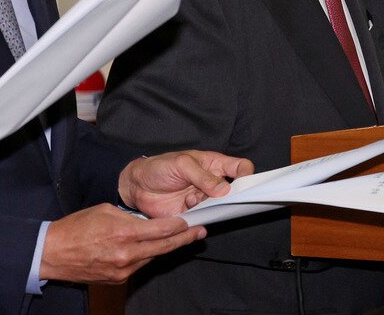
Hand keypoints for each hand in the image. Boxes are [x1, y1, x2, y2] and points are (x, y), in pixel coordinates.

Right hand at [40, 205, 205, 283]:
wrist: (53, 252)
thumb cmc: (76, 228)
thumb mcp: (105, 211)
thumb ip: (129, 217)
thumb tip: (145, 221)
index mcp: (124, 233)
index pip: (160, 230)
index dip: (179, 226)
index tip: (190, 221)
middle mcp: (126, 254)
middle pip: (163, 247)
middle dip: (184, 239)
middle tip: (200, 232)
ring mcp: (123, 269)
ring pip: (152, 257)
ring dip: (164, 248)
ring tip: (178, 238)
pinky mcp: (118, 278)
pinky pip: (139, 265)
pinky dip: (145, 256)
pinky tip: (149, 248)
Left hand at [119, 150, 253, 216]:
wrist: (137, 186)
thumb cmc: (159, 167)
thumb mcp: (181, 164)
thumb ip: (203, 176)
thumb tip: (225, 189)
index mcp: (213, 164)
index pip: (240, 167)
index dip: (246, 174)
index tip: (244, 182)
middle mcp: (212, 182)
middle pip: (234, 190)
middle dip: (229, 196)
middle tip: (216, 196)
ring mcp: (204, 199)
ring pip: (220, 206)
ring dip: (208, 204)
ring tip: (190, 199)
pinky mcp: (194, 214)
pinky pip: (205, 218)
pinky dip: (199, 216)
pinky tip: (186, 207)